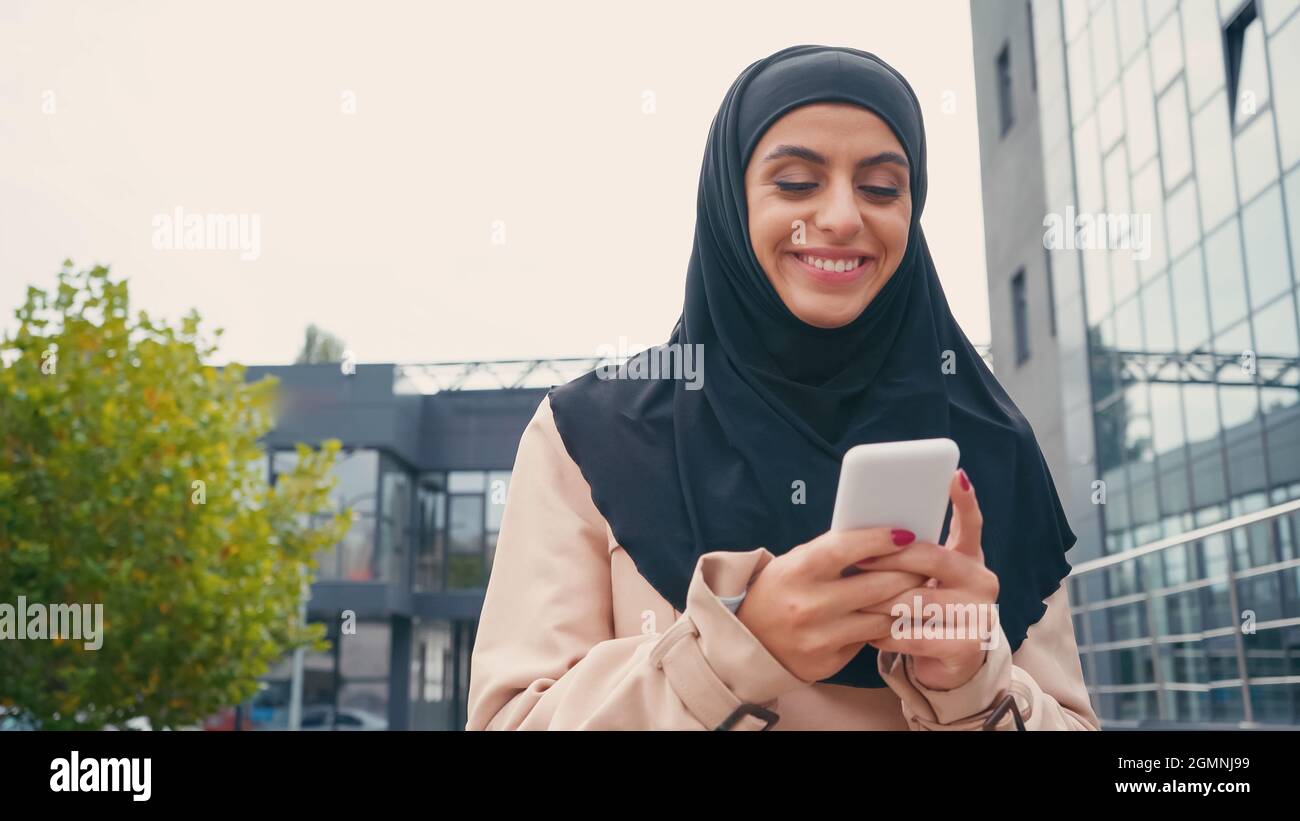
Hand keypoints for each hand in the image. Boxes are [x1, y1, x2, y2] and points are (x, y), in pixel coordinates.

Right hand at [735, 526, 925, 682]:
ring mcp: (819, 637)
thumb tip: (881, 539)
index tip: (904, 534)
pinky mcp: (829, 661)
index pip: (845, 549)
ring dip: (903, 603)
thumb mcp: (794, 563)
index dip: (879, 540)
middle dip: (908, 573)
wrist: (750, 640)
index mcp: (797, 571)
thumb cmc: (779, 591)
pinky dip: (883, 626)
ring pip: (881, 617)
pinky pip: (869, 640)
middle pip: (876, 586)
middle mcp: (809, 605)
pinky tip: (892, 615)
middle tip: (925, 564)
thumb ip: (831, 552)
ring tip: (916, 590)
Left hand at [856, 468, 998, 690]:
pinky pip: (915, 636)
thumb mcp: (925, 577)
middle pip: (932, 558)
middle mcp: (982, 581)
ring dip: (881, 601)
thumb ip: (912, 552)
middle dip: (890, 559)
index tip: (953, 476)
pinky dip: (888, 635)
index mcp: (970, 557)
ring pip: (918, 599)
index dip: (964, 500)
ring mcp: (980, 614)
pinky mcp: (967, 646)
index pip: (971, 523)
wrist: (949, 661)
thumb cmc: (927, 607)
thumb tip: (874, 523)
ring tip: (857, 600)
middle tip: (858, 560)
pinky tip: (872, 634)